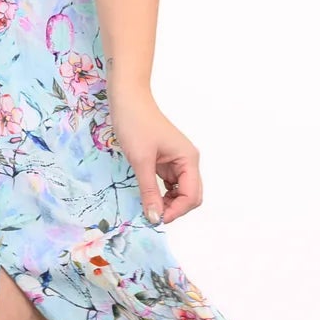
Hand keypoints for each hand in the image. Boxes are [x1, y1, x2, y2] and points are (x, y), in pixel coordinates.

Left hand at [108, 84, 202, 224]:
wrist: (127, 100)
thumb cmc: (136, 124)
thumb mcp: (141, 160)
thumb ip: (149, 191)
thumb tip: (155, 218)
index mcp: (188, 159)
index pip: (192, 196)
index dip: (176, 211)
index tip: (156, 219)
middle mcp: (187, 161)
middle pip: (191, 196)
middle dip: (174, 209)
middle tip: (152, 215)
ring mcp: (177, 161)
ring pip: (180, 192)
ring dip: (168, 203)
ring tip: (149, 206)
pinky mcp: (165, 161)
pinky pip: (169, 184)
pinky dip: (161, 193)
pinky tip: (148, 196)